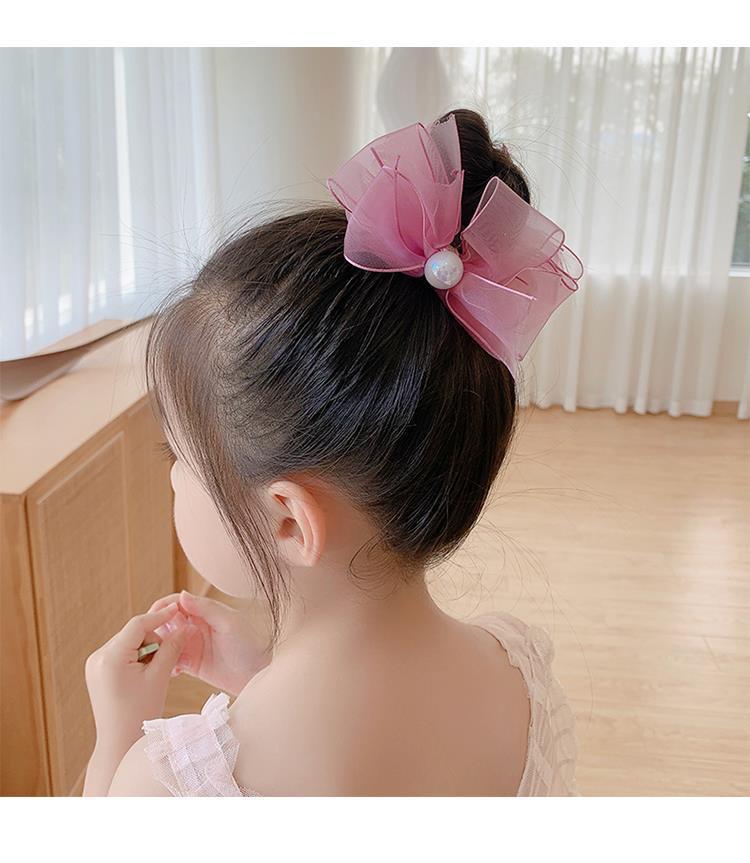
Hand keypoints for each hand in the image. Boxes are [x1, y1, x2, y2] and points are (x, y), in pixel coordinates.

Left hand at [84, 603, 192, 750]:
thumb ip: (172, 647)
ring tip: (154, 672)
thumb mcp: (160, 677)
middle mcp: (98, 657)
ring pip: (129, 642)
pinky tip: (144, 674)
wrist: (120, 743)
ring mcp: (94, 664)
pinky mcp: (96, 670)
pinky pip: (121, 652)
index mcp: (110, 657)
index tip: (178, 609)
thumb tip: (187, 626)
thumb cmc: (141, 712)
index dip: (160, 616)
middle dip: (153, 641)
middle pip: (133, 633)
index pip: (138, 625)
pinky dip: (136, 657)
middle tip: (166, 660)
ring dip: (146, 649)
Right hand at [149, 590, 270, 696]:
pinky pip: (171, 660)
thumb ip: (206, 609)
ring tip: (157, 659)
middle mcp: (195, 625)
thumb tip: (181, 595)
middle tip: (152, 643)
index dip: (162, 608)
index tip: (151, 619)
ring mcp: (192, 644)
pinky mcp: (191, 663)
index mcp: (204, 611)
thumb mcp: (229, 623)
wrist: (257, 675)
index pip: (176, 603)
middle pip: (166, 622)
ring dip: (158, 648)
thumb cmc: (249, 645)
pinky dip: (165, 664)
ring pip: (166, 642)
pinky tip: (169, 671)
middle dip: (156, 630)